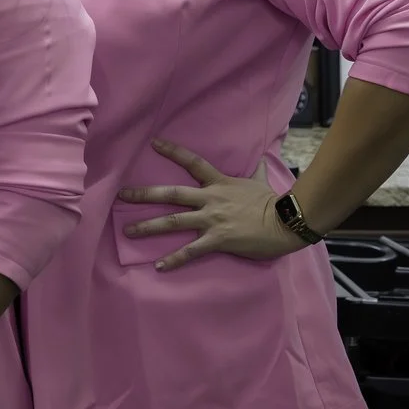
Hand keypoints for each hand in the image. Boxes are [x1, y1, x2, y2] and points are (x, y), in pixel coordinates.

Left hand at [118, 139, 303, 268]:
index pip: (192, 162)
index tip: (154, 143)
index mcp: (218, 183)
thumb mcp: (261, 182)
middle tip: (122, 194)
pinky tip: (158, 266)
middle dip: (144, 194)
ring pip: (173, 222)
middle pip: (171, 193)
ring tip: (128, 231)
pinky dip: (174, 259)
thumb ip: (256, 171)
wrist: (286, 222)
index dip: (173, 151)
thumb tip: (262, 158)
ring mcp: (211, 219)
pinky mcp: (217, 239)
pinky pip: (191, 251)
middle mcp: (209, 199)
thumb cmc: (273, 203)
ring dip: (148, 227)